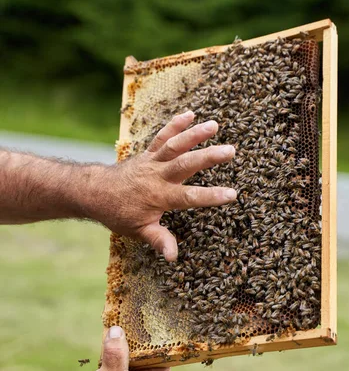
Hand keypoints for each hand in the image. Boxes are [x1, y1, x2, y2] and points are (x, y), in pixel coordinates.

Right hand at [63, 326, 169, 370]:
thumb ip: (116, 354)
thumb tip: (117, 330)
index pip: (164, 358)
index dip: (163, 342)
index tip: (158, 324)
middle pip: (147, 352)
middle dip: (142, 336)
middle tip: (140, 316)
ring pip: (131, 352)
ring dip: (127, 339)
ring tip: (125, 318)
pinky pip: (117, 355)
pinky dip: (114, 345)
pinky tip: (110, 332)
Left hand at [91, 111, 235, 260]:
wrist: (95, 192)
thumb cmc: (119, 213)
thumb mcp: (138, 231)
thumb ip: (159, 240)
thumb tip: (173, 257)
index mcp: (159, 196)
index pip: (189, 197)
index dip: (211, 196)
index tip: (232, 194)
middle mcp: (158, 176)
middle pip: (186, 164)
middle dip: (209, 158)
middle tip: (230, 151)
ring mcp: (153, 161)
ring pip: (176, 145)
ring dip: (194, 134)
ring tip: (214, 125)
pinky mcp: (149, 153)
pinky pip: (162, 136)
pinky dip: (175, 124)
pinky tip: (191, 114)